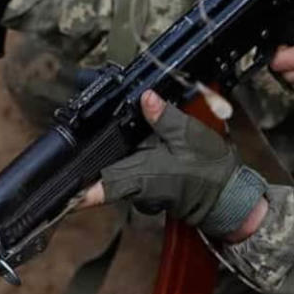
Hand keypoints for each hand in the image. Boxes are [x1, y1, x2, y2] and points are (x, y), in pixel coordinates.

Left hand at [80, 91, 268, 242]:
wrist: (229, 195)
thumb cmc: (210, 170)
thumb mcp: (190, 136)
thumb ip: (165, 117)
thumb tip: (146, 97)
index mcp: (143, 175)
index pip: (103, 187)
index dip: (81, 191)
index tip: (64, 194)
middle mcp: (138, 189)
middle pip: (106, 178)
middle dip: (94, 168)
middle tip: (85, 148)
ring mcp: (144, 193)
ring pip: (120, 176)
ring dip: (119, 161)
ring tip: (131, 139)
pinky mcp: (152, 190)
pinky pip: (134, 176)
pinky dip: (135, 162)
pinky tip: (146, 145)